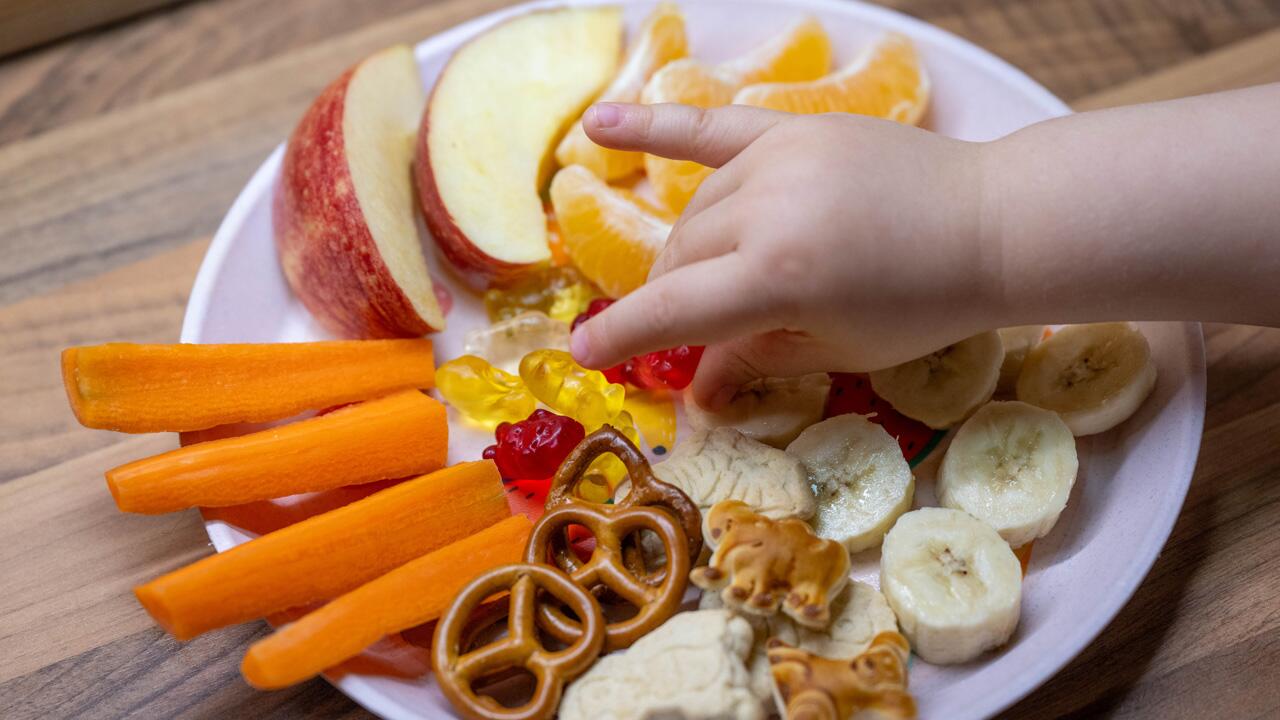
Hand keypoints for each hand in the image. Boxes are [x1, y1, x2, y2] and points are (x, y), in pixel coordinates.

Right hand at [568, 102, 998, 407]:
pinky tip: (595, 128)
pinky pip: (709, 127)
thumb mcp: (838, 349)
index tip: (584, 356)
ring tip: (717, 279)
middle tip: (699, 331)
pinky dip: (651, 127)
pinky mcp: (793, 130)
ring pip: (696, 213)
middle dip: (678, 301)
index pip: (676, 311)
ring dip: (692, 253)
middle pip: (682, 260)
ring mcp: (777, 160)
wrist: (993, 222)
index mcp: (779, 276)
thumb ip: (755, 360)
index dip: (626, 338)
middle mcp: (766, 210)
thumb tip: (696, 394)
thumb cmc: (923, 304)